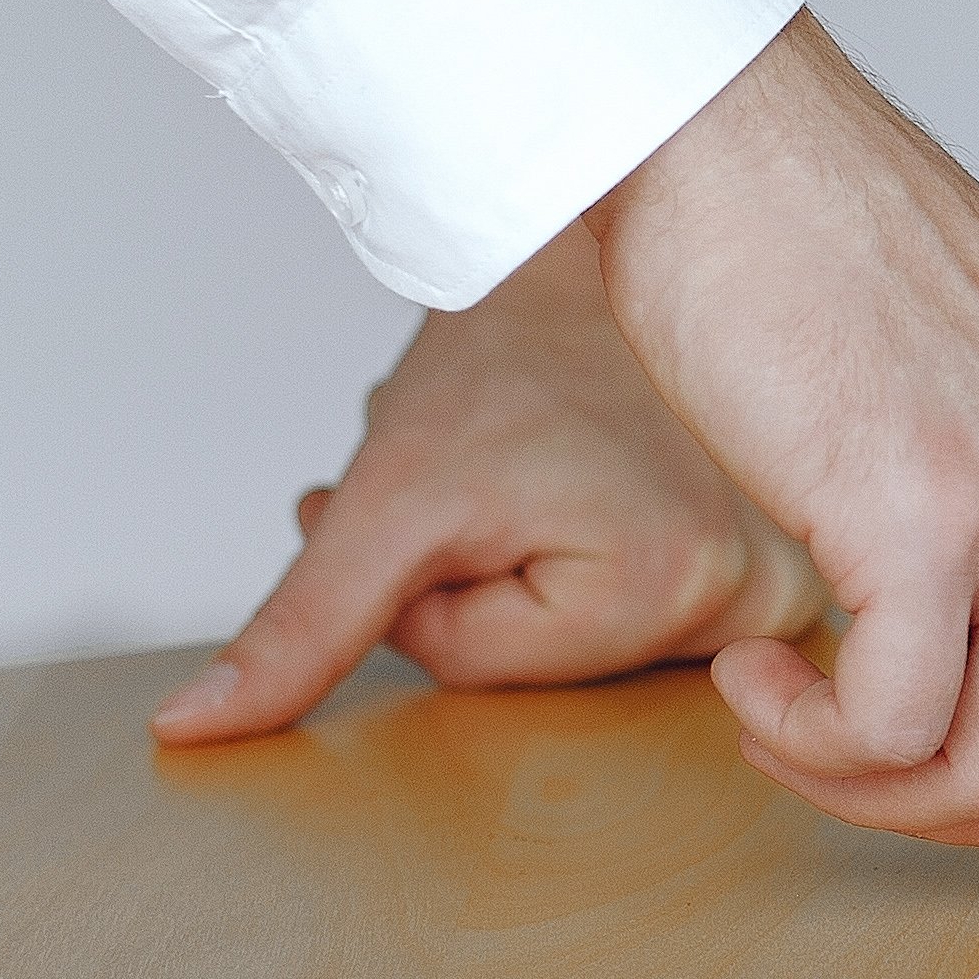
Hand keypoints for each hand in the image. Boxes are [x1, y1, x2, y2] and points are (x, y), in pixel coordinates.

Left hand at [152, 224, 829, 746]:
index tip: (447, 497)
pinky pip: (630, 611)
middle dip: (473, 580)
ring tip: (543, 473)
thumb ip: (299, 626)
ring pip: (573, 640)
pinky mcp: (783, 564)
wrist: (591, 249)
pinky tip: (590, 485)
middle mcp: (762, 596)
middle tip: (486, 479)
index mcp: (686, 588)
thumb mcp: (385, 498)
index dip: (421, 583)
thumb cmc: (510, 351)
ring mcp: (783, 580)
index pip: (477, 666)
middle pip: (534, 665)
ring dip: (522, 568)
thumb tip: (194, 730)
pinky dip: (582, 560)